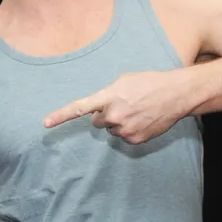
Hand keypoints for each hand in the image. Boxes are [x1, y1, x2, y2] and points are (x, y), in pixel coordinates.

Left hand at [42, 69, 194, 144]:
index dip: (61, 116)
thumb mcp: (124, 81)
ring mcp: (124, 130)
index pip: (79, 108)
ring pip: (112, 130)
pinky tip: (143, 119)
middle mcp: (113, 115)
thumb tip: (98, 108)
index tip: (45, 124)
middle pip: (97, 122)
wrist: (176, 95)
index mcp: (108, 97)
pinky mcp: (134, 140)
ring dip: (119, 122)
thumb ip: (107, 94)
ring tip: (137, 111)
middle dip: (105, 115)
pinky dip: (131, 130)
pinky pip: (124, 137)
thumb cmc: (149, 83)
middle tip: (123, 105)